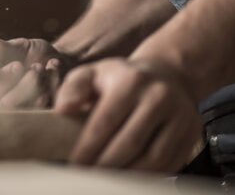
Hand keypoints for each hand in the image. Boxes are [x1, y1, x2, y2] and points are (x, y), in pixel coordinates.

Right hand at [0, 32, 75, 109]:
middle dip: (24, 85)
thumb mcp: (17, 48)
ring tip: (46, 69)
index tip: (18, 65)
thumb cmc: (33, 56)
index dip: (3, 79)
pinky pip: (47, 113)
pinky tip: (55, 76)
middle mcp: (3, 106)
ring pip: (27, 110)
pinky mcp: (43, 120)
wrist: (61, 63)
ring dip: (40, 87)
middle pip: (6, 106)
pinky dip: (54, 91)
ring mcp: (23, 116)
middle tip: (37, 67)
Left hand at [53, 57, 202, 170]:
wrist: (168, 75)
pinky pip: (169, 165)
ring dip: (128, 175)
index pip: (106, 120)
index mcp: (131, 80)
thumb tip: (62, 110)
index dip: (88, 147)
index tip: (75, 164)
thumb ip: (74, 87)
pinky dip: (148, 176)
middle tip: (89, 177)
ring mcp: (180, 117)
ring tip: (108, 180)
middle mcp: (159, 97)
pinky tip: (130, 177)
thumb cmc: (122, 79)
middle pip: (129, 143)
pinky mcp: (191, 135)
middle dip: (106, 165)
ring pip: (152, 159)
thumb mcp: (95, 73)